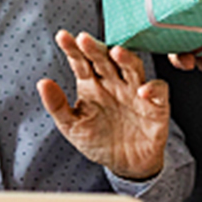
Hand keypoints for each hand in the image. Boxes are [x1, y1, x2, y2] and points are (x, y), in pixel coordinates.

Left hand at [38, 31, 168, 182]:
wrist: (126, 165)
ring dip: (126, 59)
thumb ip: (57, 105)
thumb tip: (42, 83)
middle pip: (106, 60)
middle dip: (96, 49)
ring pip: (133, 68)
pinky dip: (153, 88)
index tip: (63, 37)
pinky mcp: (156, 106)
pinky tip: (142, 90)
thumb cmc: (98, 141)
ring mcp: (135, 92)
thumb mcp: (71, 127)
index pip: (82, 63)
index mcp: (92, 85)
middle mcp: (114, 83)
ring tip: (116, 52)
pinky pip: (159, 92)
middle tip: (84, 39)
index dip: (73, 49)